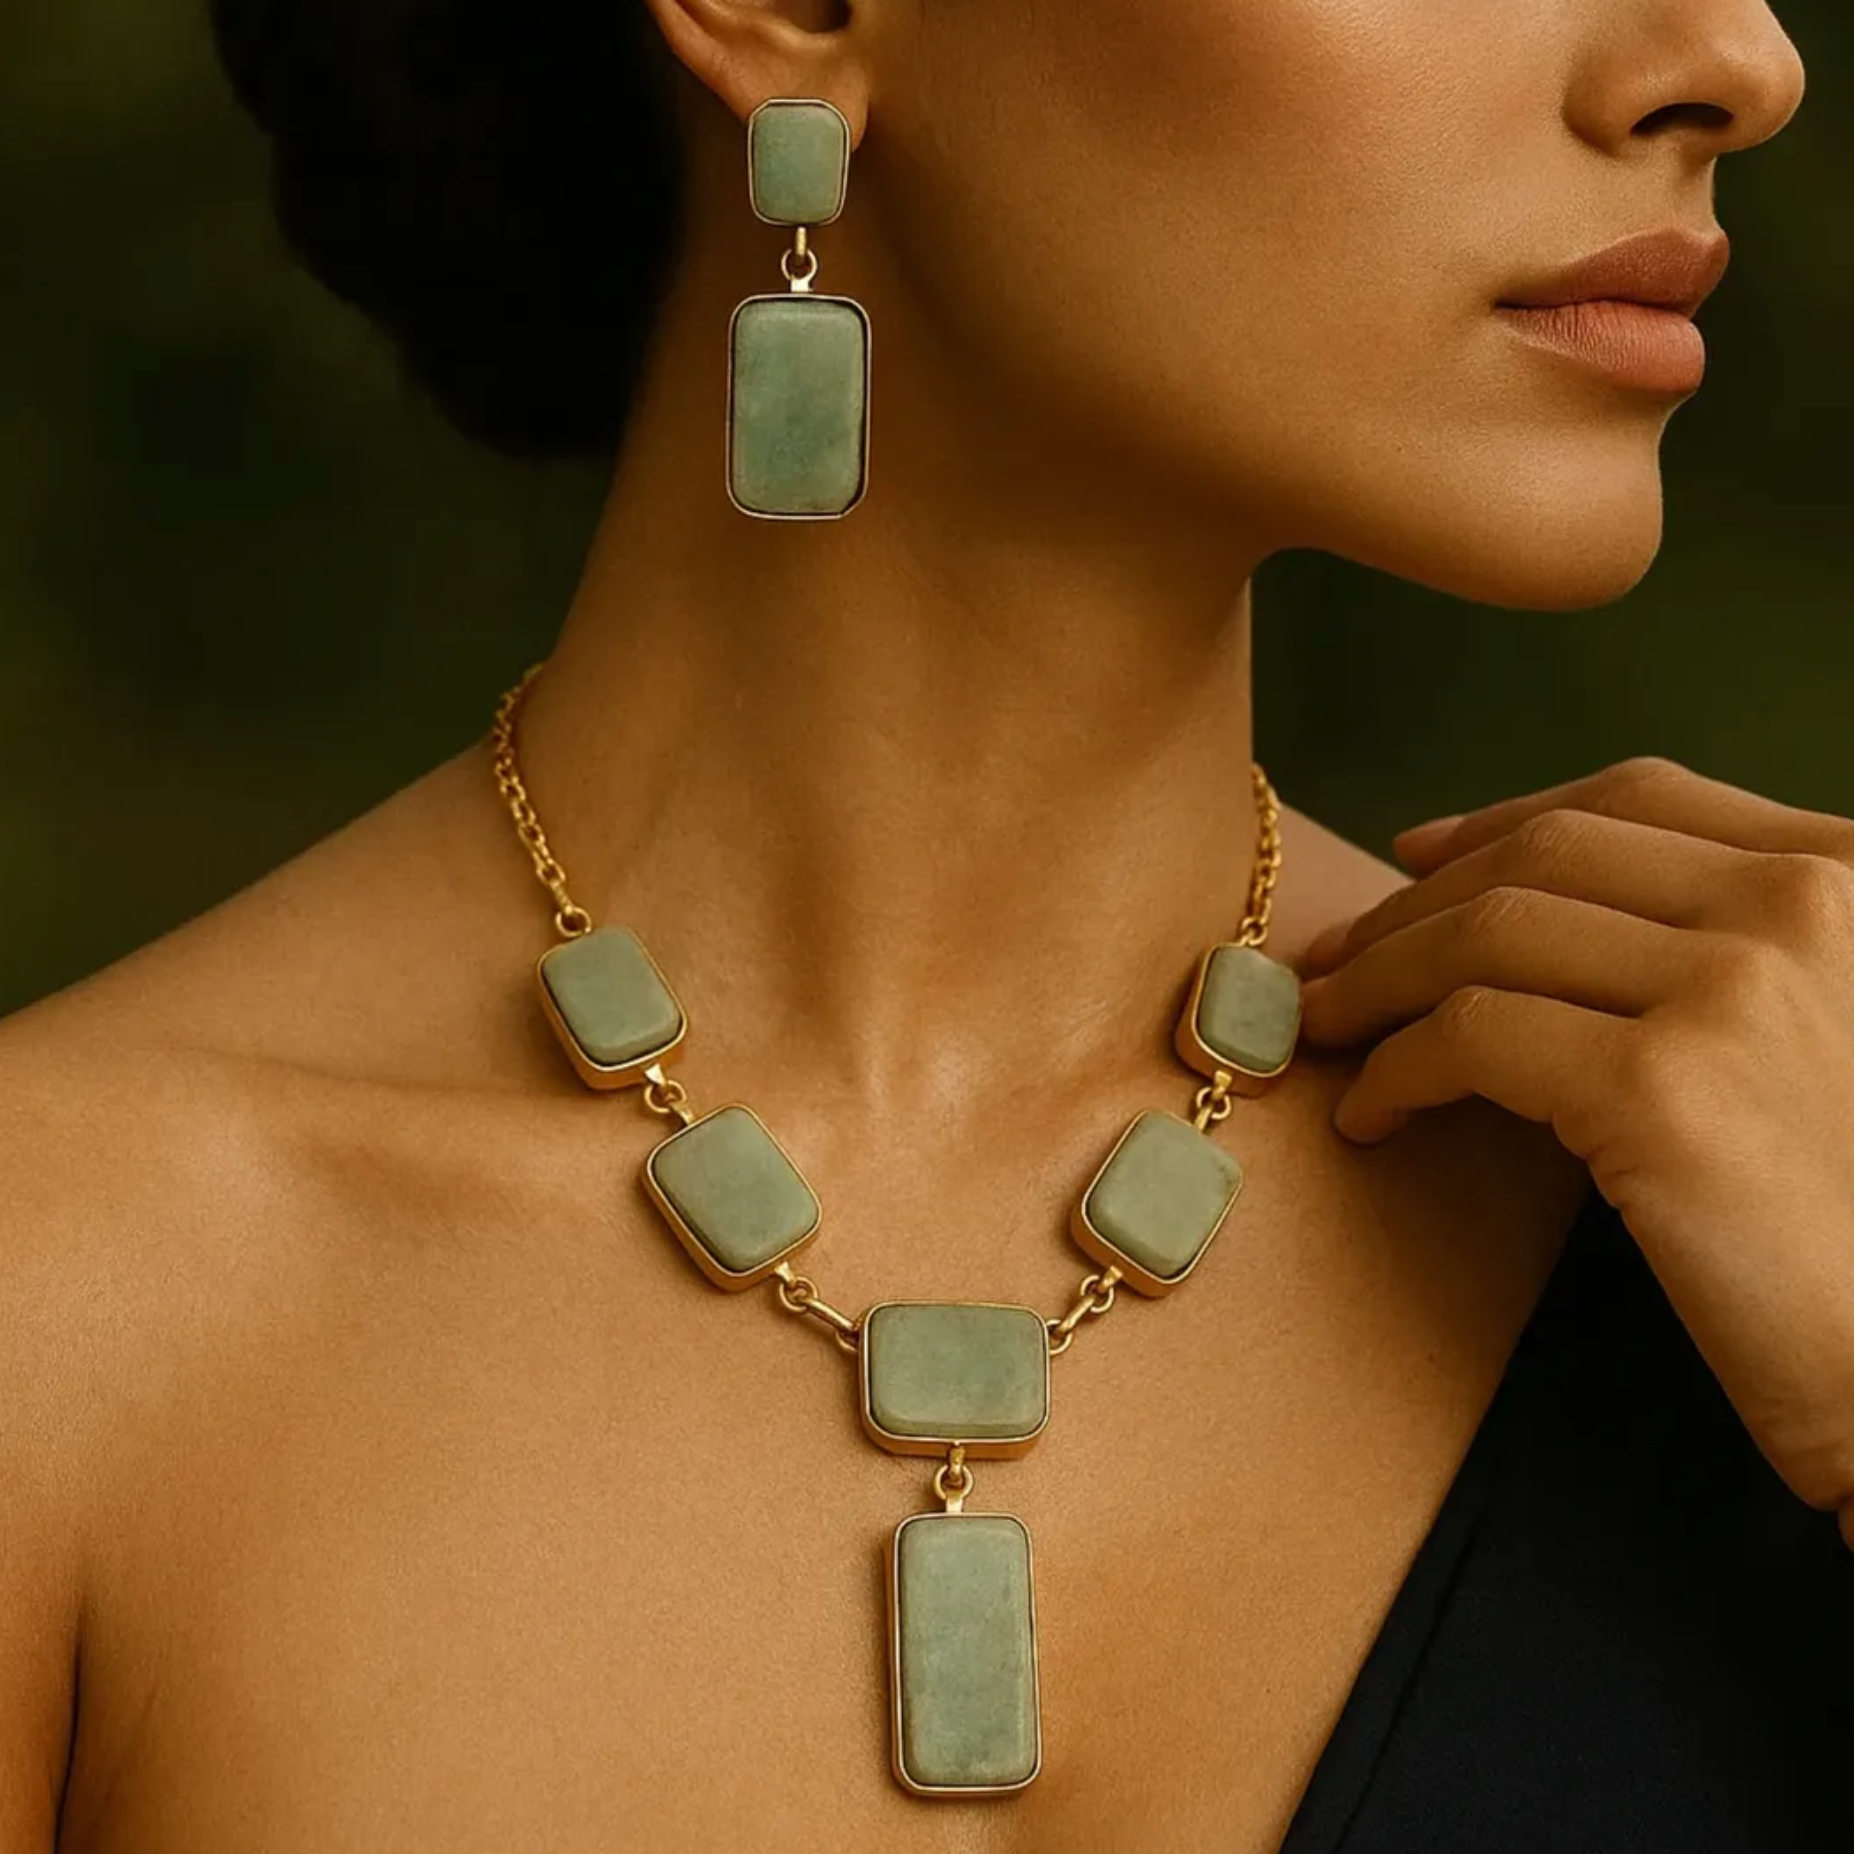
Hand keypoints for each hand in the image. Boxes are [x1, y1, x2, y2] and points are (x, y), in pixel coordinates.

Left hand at [1295, 755, 1853, 1541]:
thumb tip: (1510, 894)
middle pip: (1542, 859)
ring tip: (1320, 1027)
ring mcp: (1733, 989)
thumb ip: (1710, 946)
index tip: (1412, 859)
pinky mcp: (1662, 1088)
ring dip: (1377, 980)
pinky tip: (1370, 1116)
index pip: (1635, 799)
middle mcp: (1798, 906)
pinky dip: (1394, 1070)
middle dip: (1412, 905)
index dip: (1500, 821)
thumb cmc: (1847, 1217)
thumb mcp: (1813, 1031)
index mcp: (1842, 874)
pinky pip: (1471, 1039)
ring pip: (1487, 938)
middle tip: (1331, 962)